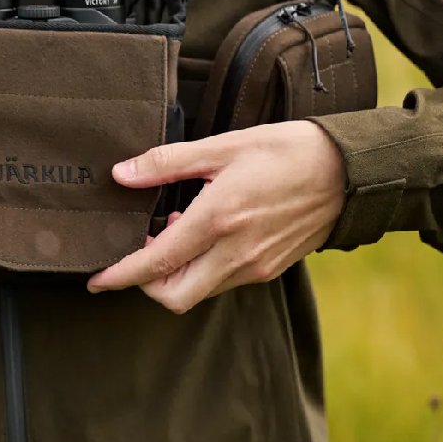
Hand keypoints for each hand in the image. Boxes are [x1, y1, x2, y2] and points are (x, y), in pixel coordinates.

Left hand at [86, 121, 346, 312]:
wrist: (347, 172)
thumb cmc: (284, 150)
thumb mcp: (222, 146)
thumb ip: (167, 163)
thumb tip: (121, 174)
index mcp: (218, 219)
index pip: (157, 261)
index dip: (121, 275)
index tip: (96, 280)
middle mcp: (236, 253)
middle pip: (174, 295)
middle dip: (145, 283)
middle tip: (135, 250)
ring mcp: (255, 266)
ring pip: (199, 291)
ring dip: (175, 273)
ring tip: (171, 228)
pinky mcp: (270, 269)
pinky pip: (223, 282)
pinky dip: (202, 268)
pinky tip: (203, 231)